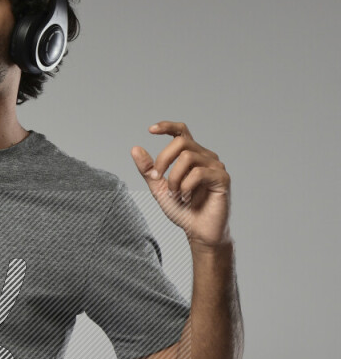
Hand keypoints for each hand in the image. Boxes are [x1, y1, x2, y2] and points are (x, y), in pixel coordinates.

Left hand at [131, 121, 231, 247]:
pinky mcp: (222, 178)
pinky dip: (186, 186)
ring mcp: (215, 166)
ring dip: (174, 177)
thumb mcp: (159, 188)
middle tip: (157, 179)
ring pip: (187, 157)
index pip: (181, 132)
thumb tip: (135, 148)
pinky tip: (186, 197)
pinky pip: (199, 173)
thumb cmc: (183, 210)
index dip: (167, 126)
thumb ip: (148, 170)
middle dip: (163, 160)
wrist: (198, 231)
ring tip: (176, 193)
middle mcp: (205, 157)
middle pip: (181, 142)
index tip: (151, 130)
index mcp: (191, 156)